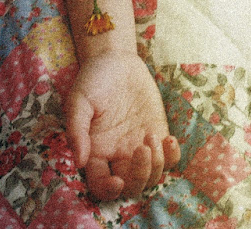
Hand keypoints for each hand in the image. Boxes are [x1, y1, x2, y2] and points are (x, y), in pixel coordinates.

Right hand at [66, 52, 180, 200]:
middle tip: (141, 149)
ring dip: (156, 165)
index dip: (109, 190)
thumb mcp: (79, 100)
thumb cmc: (93, 79)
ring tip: (151, 135)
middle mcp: (117, 156)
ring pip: (153, 177)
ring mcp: (139, 147)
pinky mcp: (157, 135)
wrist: (116, 60)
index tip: (117, 180)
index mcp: (95, 152)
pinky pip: (170, 159)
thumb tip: (79, 161)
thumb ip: (77, 129)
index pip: (101, 185)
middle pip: (131, 187)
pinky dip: (173, 156)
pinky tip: (169, 139)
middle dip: (140, 176)